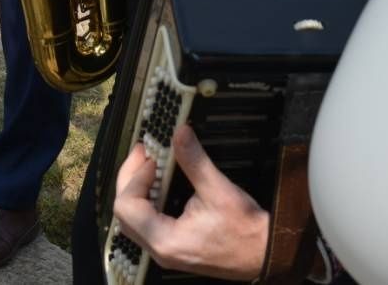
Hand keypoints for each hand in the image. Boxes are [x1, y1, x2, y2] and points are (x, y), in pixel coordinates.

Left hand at [113, 125, 268, 280]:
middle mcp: (159, 249)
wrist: (263, 253)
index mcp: (165, 240)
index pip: (127, 206)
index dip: (134, 176)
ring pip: (133, 219)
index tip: (151, 157)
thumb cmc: (244, 231)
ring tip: (150, 163)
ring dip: (137, 188)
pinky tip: (160, 182)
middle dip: (130, 178)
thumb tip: (180, 133)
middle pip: (124, 212)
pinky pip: (147, 222)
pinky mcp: (172, 246)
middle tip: (143, 153)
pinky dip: (148, 199)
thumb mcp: (218, 190)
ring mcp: (164, 250)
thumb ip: (194, 160)